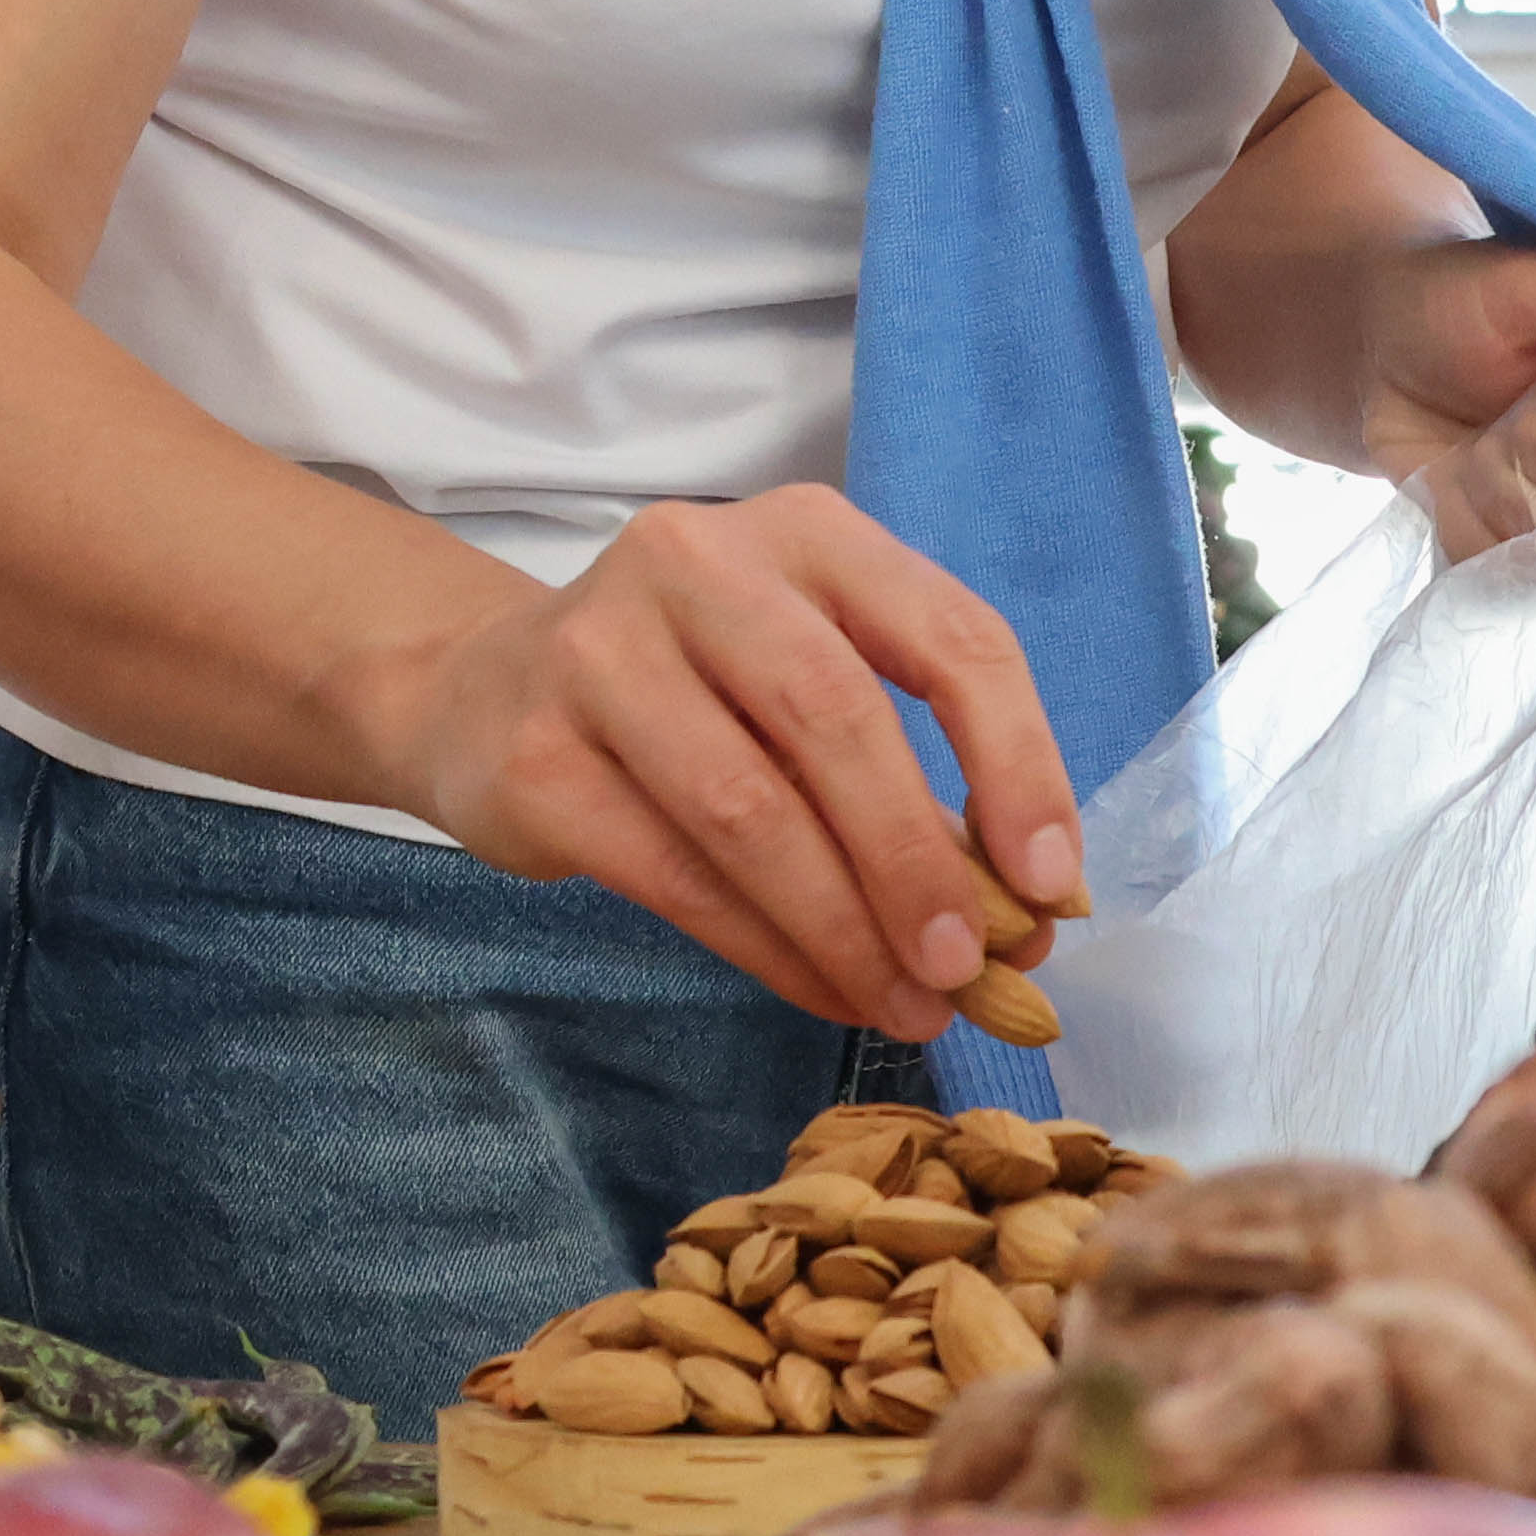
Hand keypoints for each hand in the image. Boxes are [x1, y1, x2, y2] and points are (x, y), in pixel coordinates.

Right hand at [345, 488, 1082, 1035]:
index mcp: (806, 531)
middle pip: (837, 715)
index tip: (1053, 883)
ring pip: (750, 807)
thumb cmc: (693, 696)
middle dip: (918, 859)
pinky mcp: (537, 754)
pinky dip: (767, 949)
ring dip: (845, 927)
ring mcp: (600, 649)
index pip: (948, 634)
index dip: (1018, 764)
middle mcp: (698, 562)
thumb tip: (1030, 912)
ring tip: (905, 1004)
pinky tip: (822, 988)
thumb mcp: (807, 682)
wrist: (481, 693)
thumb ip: (913, 771)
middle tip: (968, 966)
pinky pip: (675, 873)